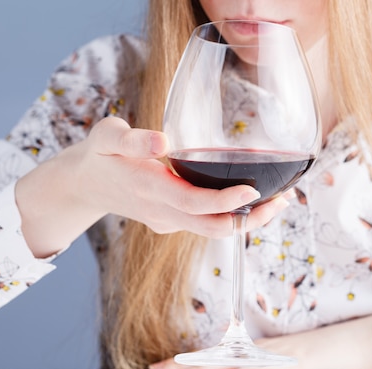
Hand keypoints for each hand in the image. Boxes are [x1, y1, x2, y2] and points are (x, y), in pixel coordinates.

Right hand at [16, 117, 290, 256]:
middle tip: (286, 200)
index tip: (255, 190)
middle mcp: (162, 211)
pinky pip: (207, 224)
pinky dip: (233, 216)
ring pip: (213, 230)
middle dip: (251, 219)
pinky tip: (254, 200)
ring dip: (248, 221)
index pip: (193, 202)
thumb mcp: (106, 136)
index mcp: (148, 189)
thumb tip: (162, 140)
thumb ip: (131, 139)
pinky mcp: (173, 221)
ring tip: (280, 201)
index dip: (225, 201)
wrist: (85, 184)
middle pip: (213, 227)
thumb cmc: (99, 154)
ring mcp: (168, 220)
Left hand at [146, 309, 371, 368]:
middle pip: (215, 359)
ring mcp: (277, 357)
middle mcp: (264, 350)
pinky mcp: (294, 366)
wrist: (370, 337)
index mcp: (264, 350)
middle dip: (182, 367)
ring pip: (229, 365)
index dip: (192, 363)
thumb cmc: (338, 350)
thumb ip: (277, 364)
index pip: (220, 356)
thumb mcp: (302, 359)